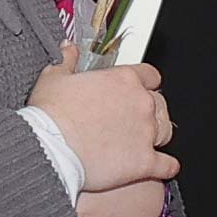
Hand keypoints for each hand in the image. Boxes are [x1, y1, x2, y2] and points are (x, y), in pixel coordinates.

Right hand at [29, 44, 179, 189]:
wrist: (49, 147)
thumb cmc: (50, 115)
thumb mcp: (54, 77)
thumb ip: (67, 60)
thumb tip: (69, 49)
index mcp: (124, 80)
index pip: (150, 75)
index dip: (145, 83)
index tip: (138, 89)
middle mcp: (141, 103)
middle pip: (160, 103)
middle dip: (151, 111)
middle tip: (134, 120)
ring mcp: (146, 133)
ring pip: (166, 132)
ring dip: (158, 136)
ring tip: (143, 142)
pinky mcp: (145, 161)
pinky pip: (167, 165)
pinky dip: (166, 167)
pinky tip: (163, 168)